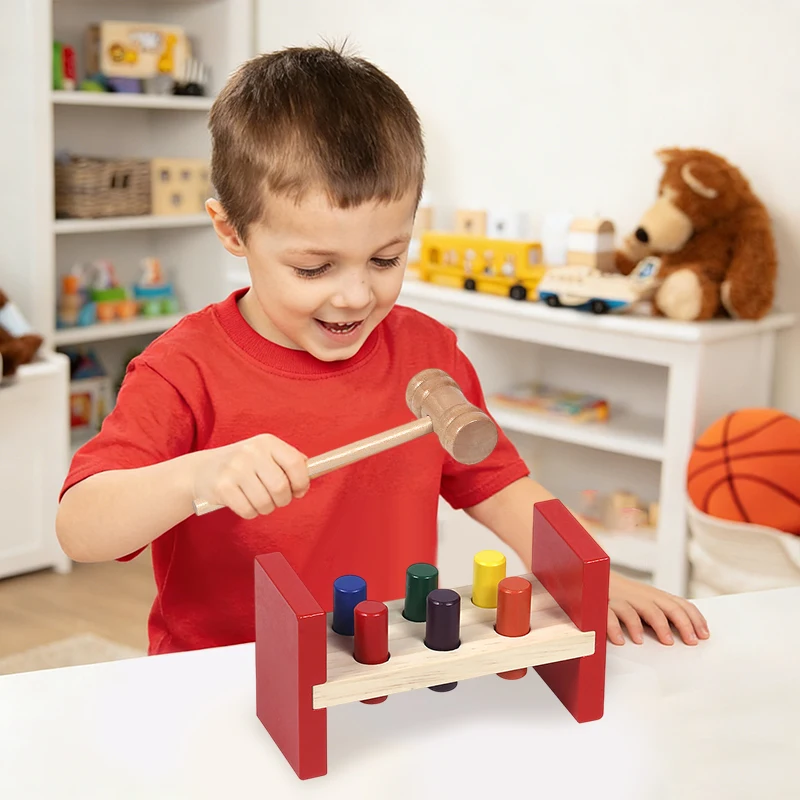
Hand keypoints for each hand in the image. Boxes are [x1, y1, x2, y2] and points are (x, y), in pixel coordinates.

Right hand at [192, 434, 309, 518]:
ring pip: (266, 502)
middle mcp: (251, 452)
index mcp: (267, 442)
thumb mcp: (265, 454)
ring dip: (266, 508)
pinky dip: (250, 513)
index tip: (299, 491)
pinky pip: (248, 511)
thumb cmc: (243, 465)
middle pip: (281, 487)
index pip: (295, 463)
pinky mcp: (222, 487)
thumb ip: (288, 461)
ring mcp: (235, 469)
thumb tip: (310, 471)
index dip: (302, 482)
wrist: (201, 470)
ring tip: (258, 500)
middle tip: (276, 499)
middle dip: (282, 500)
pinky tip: (243, 502)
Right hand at [606, 571, 709, 645]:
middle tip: (691, 642)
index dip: (695, 619)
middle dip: (683, 624)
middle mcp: (640, 595)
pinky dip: (616, 628)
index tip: (704, 635)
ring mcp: (621, 598)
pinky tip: (622, 641)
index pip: (679, 604)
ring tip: (666, 642)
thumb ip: (659, 613)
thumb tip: (685, 633)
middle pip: (667, 607)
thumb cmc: (617, 597)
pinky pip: (610, 615)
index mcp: (652, 595)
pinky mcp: (601, 604)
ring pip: (645, 608)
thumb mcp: (640, 602)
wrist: (586, 579)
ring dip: (659, 625)